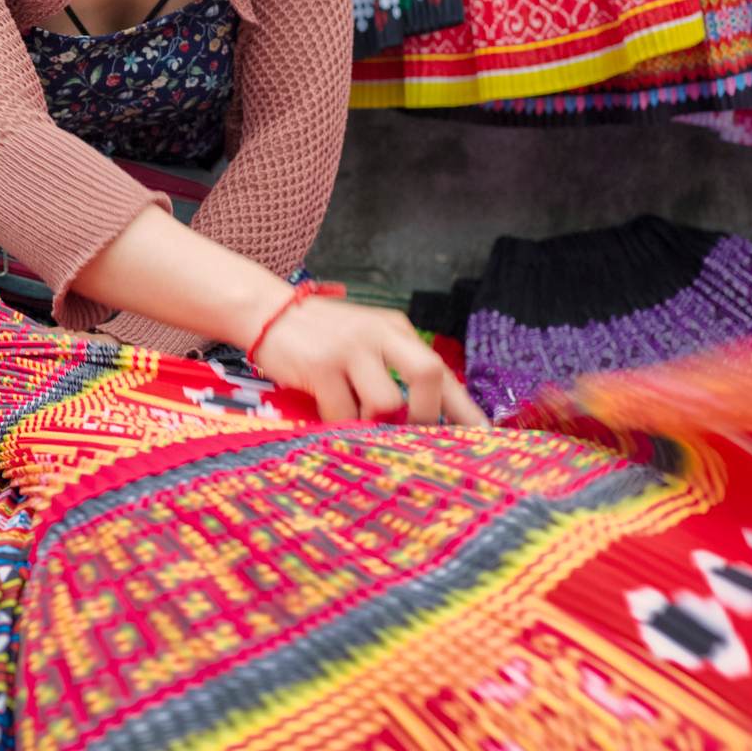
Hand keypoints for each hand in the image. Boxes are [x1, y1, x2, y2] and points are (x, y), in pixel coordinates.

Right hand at [251, 296, 488, 427]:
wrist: (268, 312)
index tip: (483, 436)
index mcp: (397, 330)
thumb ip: (395, 366)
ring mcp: (351, 349)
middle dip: (426, 415)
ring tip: (358, 422)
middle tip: (414, 438)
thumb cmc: (322, 336)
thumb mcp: (367, 339)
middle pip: (427, 375)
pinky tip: (330, 419)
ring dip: (376, 425)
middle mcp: (380, 335)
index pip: (441, 369)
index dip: (464, 407)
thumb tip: (423, 416)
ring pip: (386, 402)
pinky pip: (344, 413)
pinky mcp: (321, 367)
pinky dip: (341, 426)